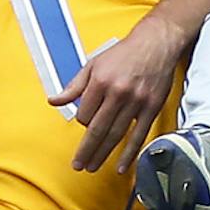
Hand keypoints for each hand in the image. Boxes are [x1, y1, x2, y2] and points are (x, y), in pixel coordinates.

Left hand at [53, 16, 180, 172]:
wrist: (156, 42)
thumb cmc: (124, 53)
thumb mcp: (93, 64)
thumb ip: (74, 86)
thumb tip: (54, 101)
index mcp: (101, 81)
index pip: (84, 114)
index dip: (81, 122)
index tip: (84, 124)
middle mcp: (118, 92)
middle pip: (97, 130)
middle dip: (86, 151)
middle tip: (79, 165)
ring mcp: (136, 101)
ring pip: (116, 135)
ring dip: (103, 154)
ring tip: (93, 166)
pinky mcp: (151, 107)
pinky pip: (139, 135)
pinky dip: (129, 153)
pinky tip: (121, 165)